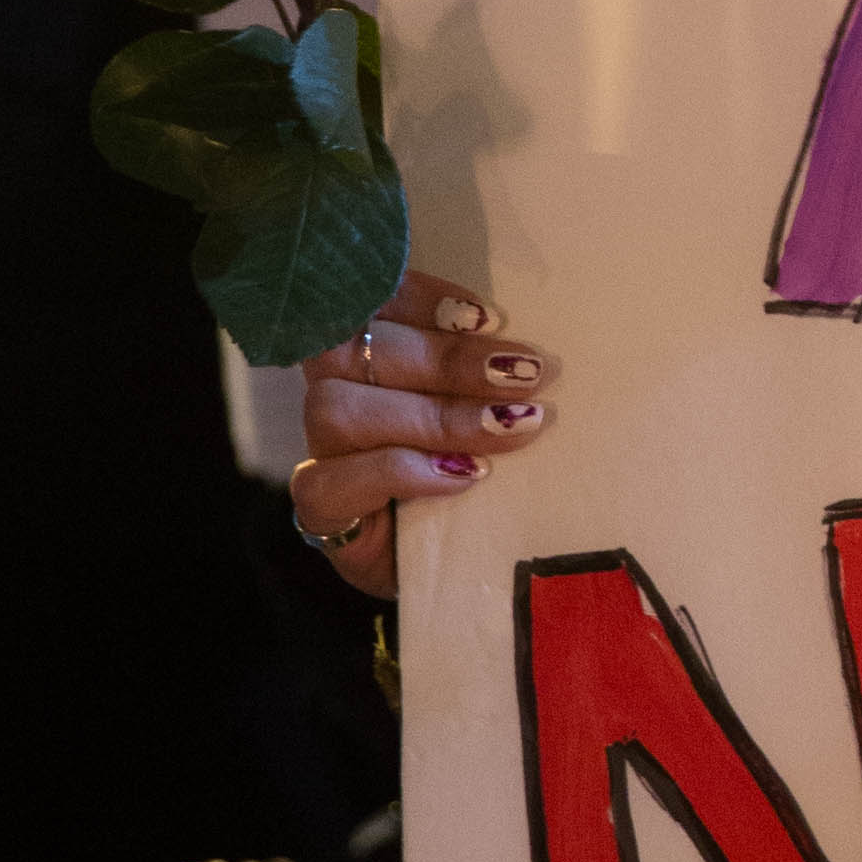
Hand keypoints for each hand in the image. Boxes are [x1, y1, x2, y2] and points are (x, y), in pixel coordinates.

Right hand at [289, 265, 560, 598]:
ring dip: (432, 415)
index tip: (490, 317)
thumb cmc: (486, 474)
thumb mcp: (496, 410)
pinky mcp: (322, 511)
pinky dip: (399, 472)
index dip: (419, 298)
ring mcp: (321, 451)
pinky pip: (330, 482)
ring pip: (337, 410)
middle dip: (448, 359)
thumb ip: (497, 370)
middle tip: (529, 374)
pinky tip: (460, 477)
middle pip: (354, 350)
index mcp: (371, 351)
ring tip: (508, 429)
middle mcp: (335, 392)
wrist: (463, 563)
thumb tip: (540, 345)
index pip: (369, 303)